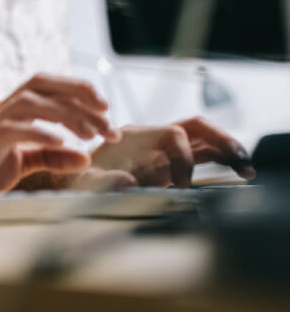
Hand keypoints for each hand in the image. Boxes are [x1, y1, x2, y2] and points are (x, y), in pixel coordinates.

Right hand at [0, 74, 116, 198]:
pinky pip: (12, 130)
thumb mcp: (21, 162)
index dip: (77, 88)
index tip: (105, 106)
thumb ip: (51, 158)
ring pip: (31, 102)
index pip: (46, 84)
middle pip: (41, 84)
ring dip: (66, 114)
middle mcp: (1, 110)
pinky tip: (61, 144)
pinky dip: (39, 133)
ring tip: (90, 134)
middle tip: (107, 119)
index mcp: (11, 111)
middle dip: (78, 95)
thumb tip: (85, 157)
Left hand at [87, 116, 253, 187]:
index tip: (182, 184)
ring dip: (225, 149)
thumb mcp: (80, 180)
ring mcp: (161, 150)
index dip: (184, 157)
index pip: (172, 134)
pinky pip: (200, 154)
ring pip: (201, 139)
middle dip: (218, 139)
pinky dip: (220, 159)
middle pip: (192, 127)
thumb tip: (129, 181)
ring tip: (246, 167)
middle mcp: (150, 138)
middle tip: (238, 159)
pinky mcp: (167, 163)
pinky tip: (237, 171)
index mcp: (133, 136)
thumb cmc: (72, 178)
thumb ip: (102, 180)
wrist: (65, 177)